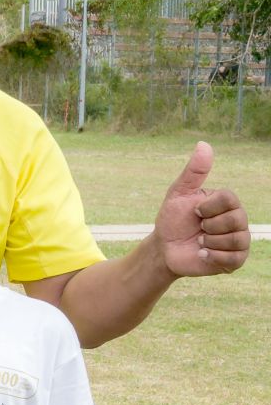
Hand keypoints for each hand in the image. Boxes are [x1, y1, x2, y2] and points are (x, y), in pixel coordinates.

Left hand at [153, 142, 250, 276]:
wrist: (164, 248)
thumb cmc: (172, 219)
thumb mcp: (178, 194)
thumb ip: (193, 171)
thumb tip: (204, 144)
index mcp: (227, 202)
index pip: (229, 198)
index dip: (207, 207)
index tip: (194, 212)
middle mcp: (238, 219)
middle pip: (235, 219)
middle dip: (208, 226)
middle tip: (198, 229)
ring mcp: (239, 240)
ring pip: (236, 239)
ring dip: (210, 242)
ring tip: (199, 241)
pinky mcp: (235, 260)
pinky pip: (234, 258)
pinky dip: (213, 256)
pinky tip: (202, 254)